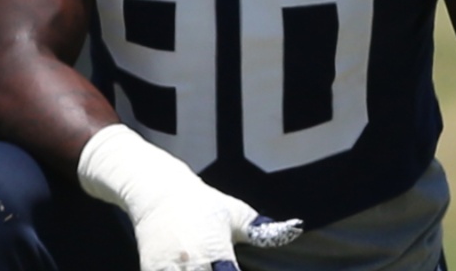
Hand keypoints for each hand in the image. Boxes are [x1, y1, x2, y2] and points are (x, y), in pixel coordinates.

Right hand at [78, 125, 301, 270]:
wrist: (159, 192)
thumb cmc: (203, 204)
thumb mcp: (236, 214)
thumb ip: (265, 231)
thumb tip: (296, 229)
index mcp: (216, 252)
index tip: (238, 270)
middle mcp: (192, 265)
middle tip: (226, 269)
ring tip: (213, 268)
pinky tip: (199, 270)